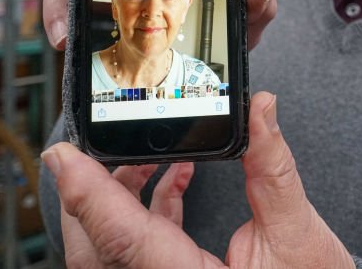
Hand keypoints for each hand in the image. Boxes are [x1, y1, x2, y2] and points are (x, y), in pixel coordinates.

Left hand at [42, 92, 354, 268]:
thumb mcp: (298, 233)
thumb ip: (272, 169)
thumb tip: (261, 109)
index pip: (122, 238)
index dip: (87, 192)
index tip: (63, 154)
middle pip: (95, 247)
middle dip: (89, 192)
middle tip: (99, 143)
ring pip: (108, 250)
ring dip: (116, 199)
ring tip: (150, 154)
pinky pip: (135, 251)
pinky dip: (145, 212)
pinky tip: (176, 177)